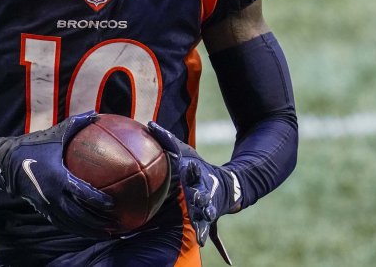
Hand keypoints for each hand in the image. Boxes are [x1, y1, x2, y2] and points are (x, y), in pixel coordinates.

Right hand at [0, 112, 115, 236]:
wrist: (7, 162)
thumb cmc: (35, 144)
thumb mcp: (56, 133)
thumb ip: (77, 124)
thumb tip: (98, 115)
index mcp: (58, 176)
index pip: (81, 192)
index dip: (98, 200)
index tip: (114, 205)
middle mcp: (52, 194)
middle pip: (79, 215)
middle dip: (98, 222)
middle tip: (117, 225)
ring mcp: (47, 204)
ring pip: (72, 223)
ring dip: (90, 230)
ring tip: (109, 234)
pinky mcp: (43, 209)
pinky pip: (63, 223)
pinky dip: (78, 229)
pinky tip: (90, 231)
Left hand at [147, 122, 238, 263]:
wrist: (225, 183)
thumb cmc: (197, 166)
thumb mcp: (185, 152)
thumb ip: (168, 139)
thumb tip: (149, 124)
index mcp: (196, 176)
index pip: (196, 171)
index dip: (194, 169)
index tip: (192, 166)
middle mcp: (204, 192)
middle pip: (203, 195)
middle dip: (201, 198)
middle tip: (199, 200)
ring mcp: (208, 207)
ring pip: (208, 215)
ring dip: (206, 221)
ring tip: (204, 233)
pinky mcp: (208, 219)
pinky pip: (212, 232)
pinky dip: (214, 241)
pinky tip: (214, 251)